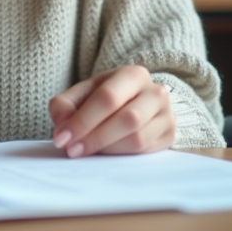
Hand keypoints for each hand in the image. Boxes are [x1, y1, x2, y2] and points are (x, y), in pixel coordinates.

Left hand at [48, 66, 174, 157]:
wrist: (136, 105)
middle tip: (72, 150)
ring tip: (87, 151)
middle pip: (127, 119)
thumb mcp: (82, 95)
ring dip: (108, 149)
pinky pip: (146, 151)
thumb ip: (64, 105)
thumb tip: (62, 124)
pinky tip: (106, 153)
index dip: (82, 120)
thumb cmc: (104, 99)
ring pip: (138, 138)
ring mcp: (167, 114)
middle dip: (95, 138)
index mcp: (133, 74)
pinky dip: (121, 155)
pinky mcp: (169, 135)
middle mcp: (156, 92)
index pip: (107, 98)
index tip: (61, 138)